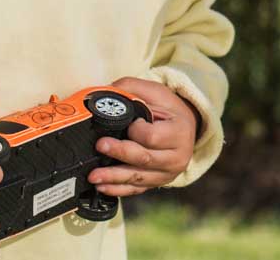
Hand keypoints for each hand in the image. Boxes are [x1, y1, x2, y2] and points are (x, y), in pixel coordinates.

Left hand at [87, 77, 198, 196]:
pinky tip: (103, 187)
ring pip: (138, 178)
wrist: (186, 128)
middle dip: (119, 153)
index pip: (152, 136)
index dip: (136, 130)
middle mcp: (177, 157)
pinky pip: (136, 190)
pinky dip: (118, 189)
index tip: (129, 123)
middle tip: (100, 146)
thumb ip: (131, 88)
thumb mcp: (156, 92)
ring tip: (93, 175)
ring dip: (113, 177)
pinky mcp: (157, 183)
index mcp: (180, 132)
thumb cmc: (168, 109)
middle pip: (144, 158)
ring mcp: (168, 173)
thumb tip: (103, 93)